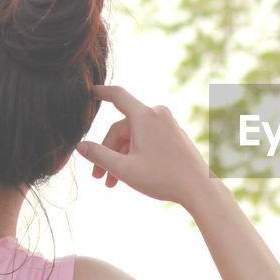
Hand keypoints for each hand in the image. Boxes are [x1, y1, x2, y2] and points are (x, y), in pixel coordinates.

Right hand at [76, 85, 211, 207]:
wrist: (200, 188)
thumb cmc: (162, 178)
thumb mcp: (124, 169)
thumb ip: (99, 156)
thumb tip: (80, 146)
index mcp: (145, 116)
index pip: (117, 96)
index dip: (100, 92)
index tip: (89, 91)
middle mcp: (158, 115)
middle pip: (122, 128)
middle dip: (108, 152)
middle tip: (98, 178)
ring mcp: (169, 125)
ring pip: (135, 137)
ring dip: (121, 157)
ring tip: (112, 183)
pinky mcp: (175, 136)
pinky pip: (149, 140)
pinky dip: (136, 155)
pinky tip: (130, 176)